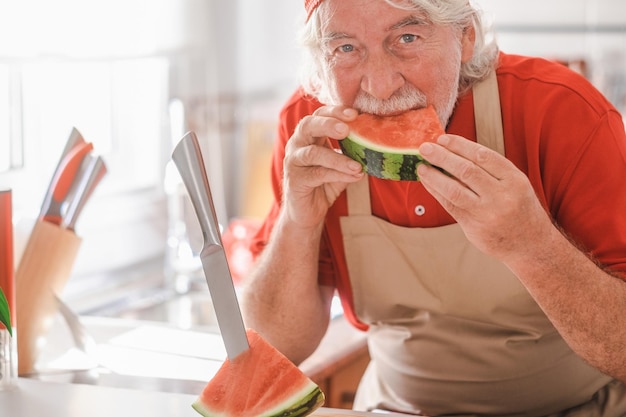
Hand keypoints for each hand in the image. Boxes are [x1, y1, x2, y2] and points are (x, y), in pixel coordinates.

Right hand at [282, 105, 363, 228]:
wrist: (306, 213)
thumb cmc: (323, 186)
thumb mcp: (340, 167)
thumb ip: (351, 154)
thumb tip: (376, 144)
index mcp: (309, 136)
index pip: (319, 115)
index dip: (335, 111)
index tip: (355, 114)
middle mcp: (297, 145)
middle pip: (307, 125)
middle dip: (329, 124)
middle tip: (348, 128)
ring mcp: (293, 162)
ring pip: (313, 153)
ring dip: (338, 158)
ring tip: (358, 165)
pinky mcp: (294, 180)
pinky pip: (316, 174)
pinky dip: (337, 174)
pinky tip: (354, 176)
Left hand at [417, 134, 553, 259]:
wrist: (531, 245)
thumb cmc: (520, 209)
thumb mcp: (516, 185)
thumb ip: (491, 171)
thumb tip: (455, 152)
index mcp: (514, 180)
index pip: (483, 156)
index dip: (460, 145)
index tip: (443, 139)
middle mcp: (502, 196)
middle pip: (466, 170)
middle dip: (442, 157)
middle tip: (425, 148)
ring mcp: (487, 213)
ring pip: (454, 190)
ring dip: (434, 176)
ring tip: (421, 166)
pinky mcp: (474, 227)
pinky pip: (450, 206)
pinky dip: (436, 192)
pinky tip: (428, 183)